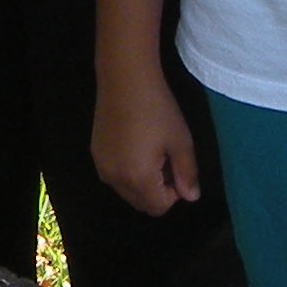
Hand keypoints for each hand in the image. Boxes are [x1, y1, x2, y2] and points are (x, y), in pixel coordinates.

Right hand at [90, 64, 200, 215]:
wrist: (125, 78)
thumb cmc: (157, 109)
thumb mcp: (180, 141)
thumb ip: (187, 173)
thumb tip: (191, 197)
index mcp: (137, 179)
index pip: (158, 207)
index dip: (174, 193)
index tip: (178, 167)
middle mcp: (114, 179)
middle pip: (141, 203)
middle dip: (157, 190)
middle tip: (166, 158)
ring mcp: (101, 166)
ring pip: (127, 190)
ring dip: (142, 182)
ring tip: (151, 150)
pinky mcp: (95, 153)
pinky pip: (114, 175)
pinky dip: (127, 170)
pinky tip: (134, 143)